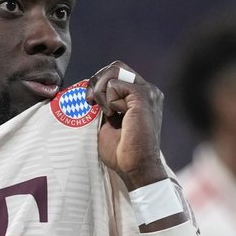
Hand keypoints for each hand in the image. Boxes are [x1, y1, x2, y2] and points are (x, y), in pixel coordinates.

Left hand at [84, 61, 166, 188]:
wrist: (135, 167)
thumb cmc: (122, 151)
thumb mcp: (107, 121)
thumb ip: (103, 103)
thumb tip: (87, 89)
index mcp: (141, 96)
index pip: (117, 73)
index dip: (99, 83)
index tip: (90, 102)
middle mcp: (148, 91)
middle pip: (116, 67)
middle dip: (96, 81)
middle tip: (89, 102)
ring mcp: (147, 93)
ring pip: (114, 72)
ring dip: (100, 90)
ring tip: (103, 110)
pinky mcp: (143, 98)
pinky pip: (115, 85)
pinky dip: (107, 99)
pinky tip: (112, 115)